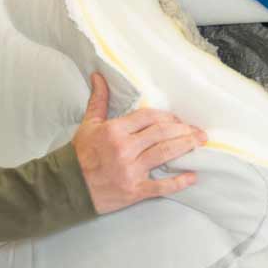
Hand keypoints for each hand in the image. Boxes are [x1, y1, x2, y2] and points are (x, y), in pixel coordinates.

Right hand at [70, 73, 205, 213]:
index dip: (167, 117)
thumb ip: (99, 100)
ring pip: (165, 154)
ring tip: (199, 143)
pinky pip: (161, 186)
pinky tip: (192, 176)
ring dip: (186, 147)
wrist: (68, 186)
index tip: (178, 119)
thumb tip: (99, 76)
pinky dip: (179, 182)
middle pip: (162, 133)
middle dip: (183, 130)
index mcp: (115, 130)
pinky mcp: (134, 191)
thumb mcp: (89, 124)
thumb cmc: (79, 154)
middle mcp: (124, 149)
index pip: (149, 117)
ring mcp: (131, 170)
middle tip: (198, 131)